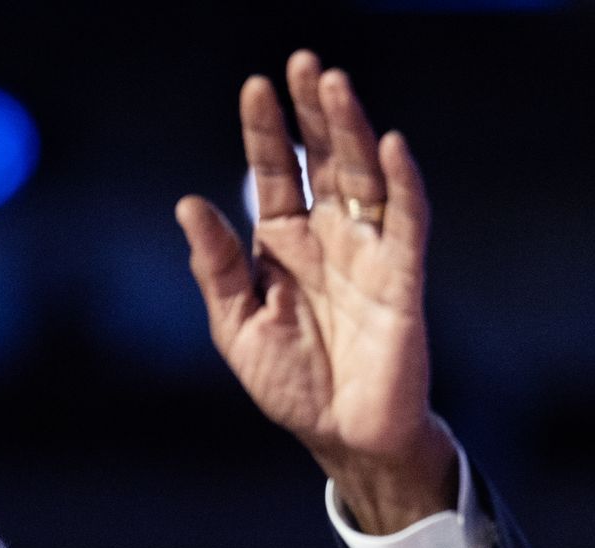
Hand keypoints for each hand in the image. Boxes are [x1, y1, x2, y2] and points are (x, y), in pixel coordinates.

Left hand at [177, 50, 456, 534]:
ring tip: (335, 85)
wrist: (342, 437)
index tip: (256, 86)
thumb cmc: (291, 383)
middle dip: (313, 112)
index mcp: (284, 245)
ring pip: (362, 177)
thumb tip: (188, 205)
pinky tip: (389, 146)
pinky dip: (401, 184)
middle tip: (304, 63)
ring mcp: (368, 252)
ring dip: (351, 131)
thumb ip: (216, 267)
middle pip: (323, 160)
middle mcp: (328, 237)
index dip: (267, 132)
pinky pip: (406, 222)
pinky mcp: (403, 278)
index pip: (277, 174)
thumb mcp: (236, 326)